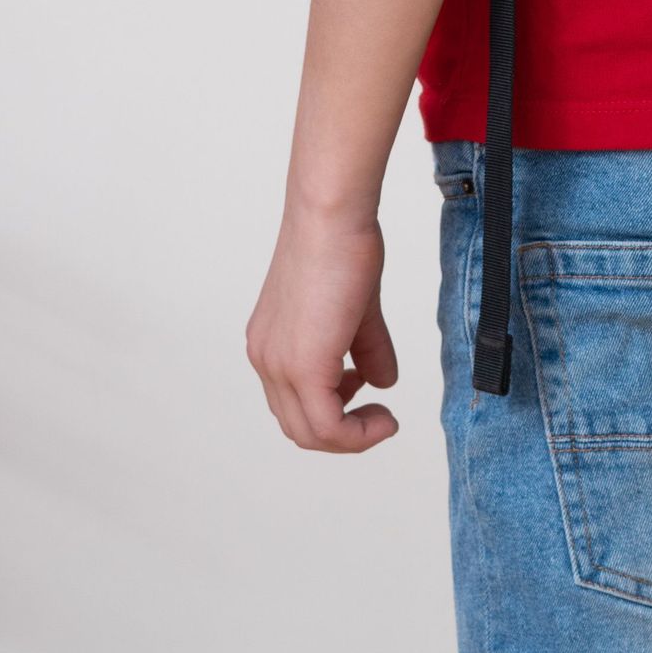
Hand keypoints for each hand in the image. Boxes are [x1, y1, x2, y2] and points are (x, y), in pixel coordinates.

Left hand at [245, 206, 400, 451]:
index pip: (293, 402)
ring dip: (352, 437)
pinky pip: (328, 427)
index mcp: (270, 344)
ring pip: (311, 433)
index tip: (368, 391)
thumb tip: (383, 383)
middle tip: (380, 415)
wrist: (331, 215)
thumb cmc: (343, 244)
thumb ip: (366, 348)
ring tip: (384, 418)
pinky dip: (358, 435)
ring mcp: (279, 366)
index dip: (333, 409)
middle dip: (344, 431)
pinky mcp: (303, 367)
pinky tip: (385, 418)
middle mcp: (266, 360)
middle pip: (299, 427)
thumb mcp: (357, 308)